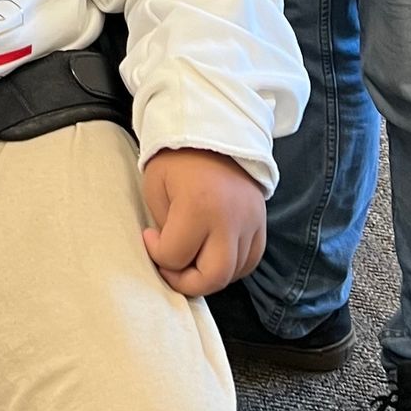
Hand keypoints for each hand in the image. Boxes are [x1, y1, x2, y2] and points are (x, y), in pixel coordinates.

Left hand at [141, 149, 267, 297]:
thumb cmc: (178, 156)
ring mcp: (250, 222)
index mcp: (199, 206)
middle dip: (186, 282)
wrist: (215, 128)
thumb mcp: (156, 184)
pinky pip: (250, 261)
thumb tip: (171, 255)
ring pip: (233, 273)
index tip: (150, 236)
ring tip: (190, 256)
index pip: (176, 256)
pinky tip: (212, 255)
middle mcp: (230, 219)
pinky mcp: (261, 222)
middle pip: (213, 278)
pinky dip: (231, 267)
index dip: (156, 253)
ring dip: (208, 275)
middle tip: (171, 266)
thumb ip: (164, 225)